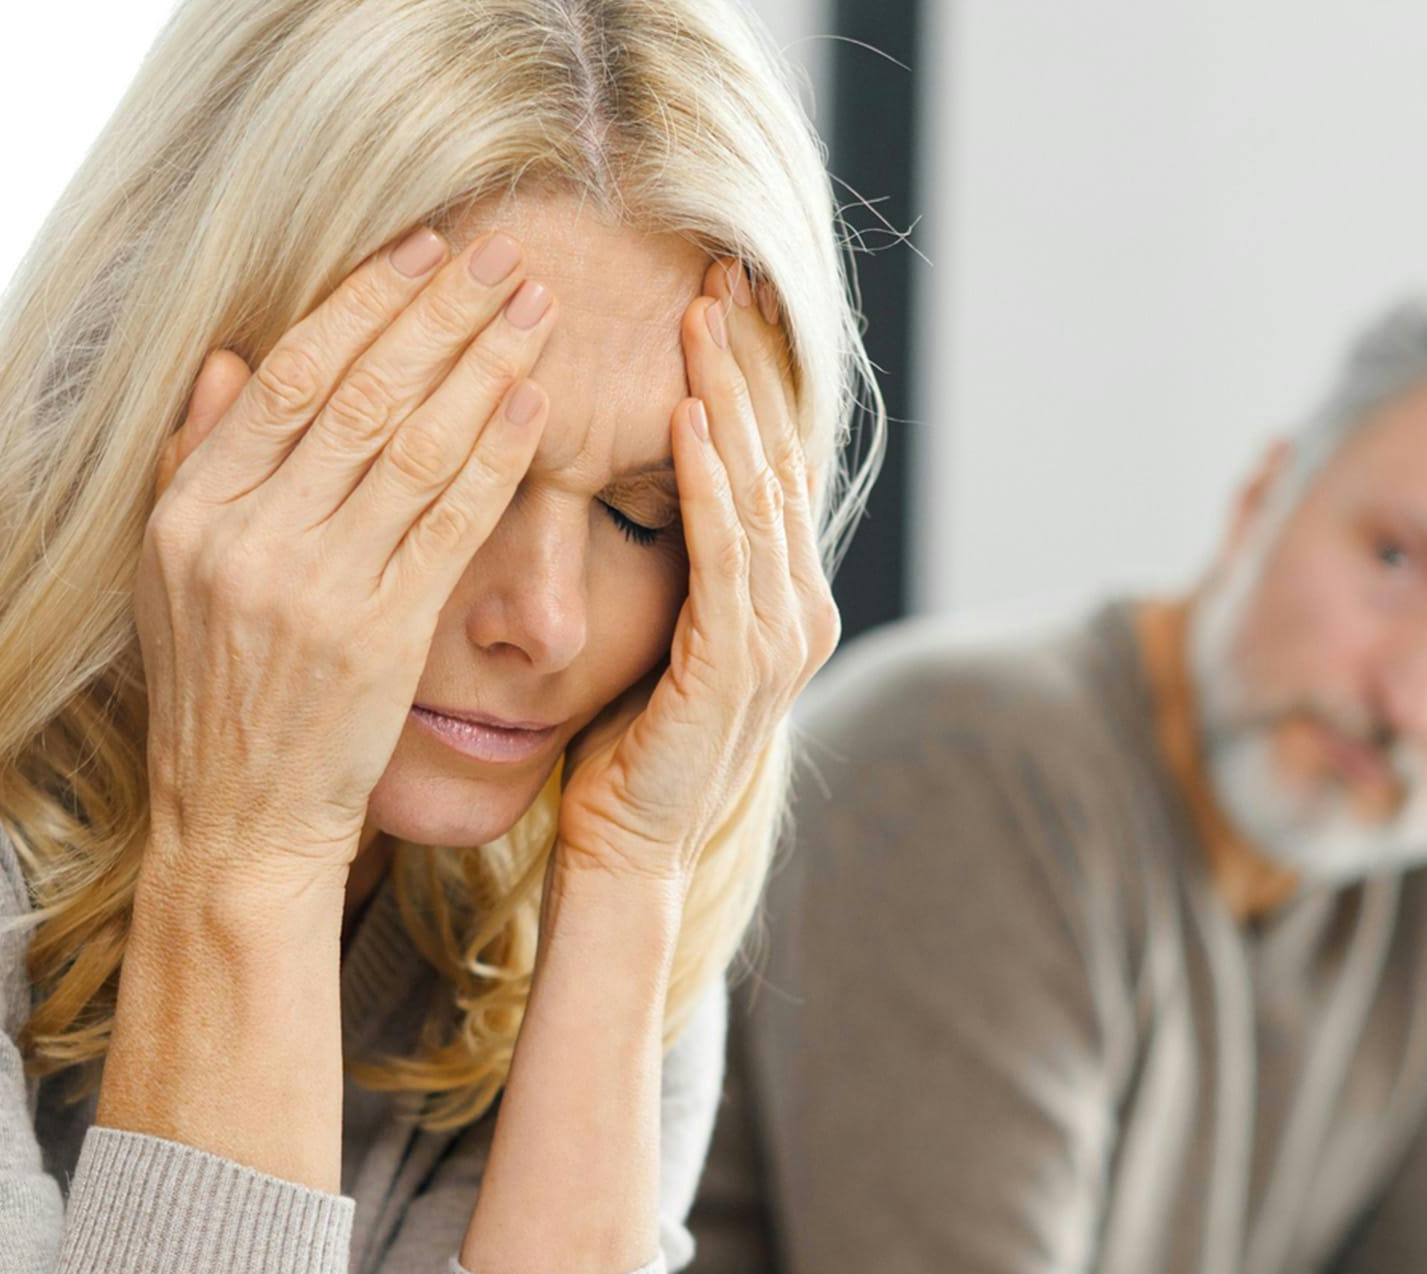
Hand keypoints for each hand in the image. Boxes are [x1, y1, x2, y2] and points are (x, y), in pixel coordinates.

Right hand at [134, 223, 557, 887]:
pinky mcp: (377, 636)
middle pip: (358, 393)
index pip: (286, 376)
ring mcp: (311, 586)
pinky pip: (448, 523)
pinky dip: (495, 457)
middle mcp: (245, 537)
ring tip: (535, 309)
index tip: (422, 251)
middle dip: (440, 312)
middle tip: (503, 255)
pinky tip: (534, 405)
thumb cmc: (220, 698)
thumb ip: (196, 463)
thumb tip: (231, 358)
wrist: (240, 818)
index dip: (363, 304)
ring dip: (482, 366)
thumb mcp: (171, 576)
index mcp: (191, 511)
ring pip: (411, 446)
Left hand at [554, 260, 839, 887]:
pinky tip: (685, 415)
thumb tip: (655, 493)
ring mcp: (778, 640)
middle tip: (718, 271)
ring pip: (757, 492)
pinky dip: (708, 480)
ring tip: (700, 317)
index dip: (749, 381)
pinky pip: (724, 551)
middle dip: (746, 365)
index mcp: (784, 604)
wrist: (628, 849)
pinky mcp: (737, 663)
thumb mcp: (661, 642)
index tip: (717, 299)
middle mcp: (798, 614)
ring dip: (727, 399)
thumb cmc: (627, 752)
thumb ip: (683, 575)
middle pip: (777, 461)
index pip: (772, 467)